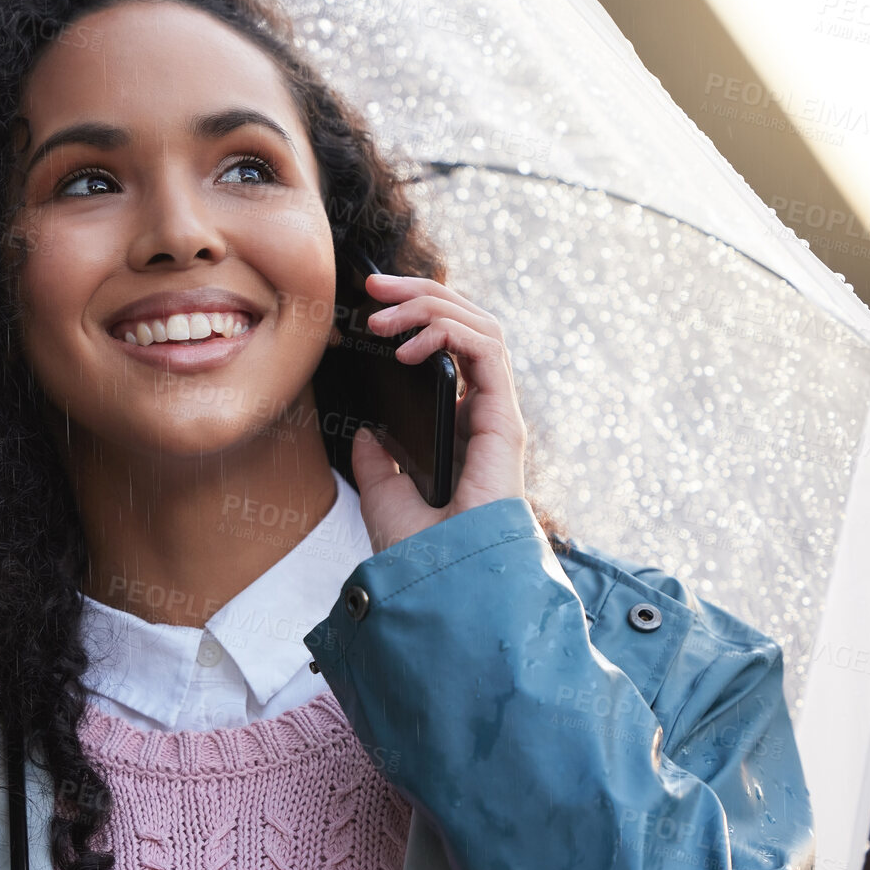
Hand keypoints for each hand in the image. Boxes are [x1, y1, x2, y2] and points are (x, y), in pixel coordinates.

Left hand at [348, 271, 528, 551]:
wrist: (441, 580)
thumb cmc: (420, 550)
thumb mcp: (382, 493)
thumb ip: (378, 460)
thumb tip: (366, 431)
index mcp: (460, 428)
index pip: (448, 349)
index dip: (415, 318)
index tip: (368, 310)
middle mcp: (482, 415)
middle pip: (463, 328)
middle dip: (419, 296)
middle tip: (372, 289)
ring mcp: (496, 413)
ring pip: (479, 327)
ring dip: (429, 306)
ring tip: (381, 315)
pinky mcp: (503, 417)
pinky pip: (487, 349)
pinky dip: (449, 331)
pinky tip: (410, 345)